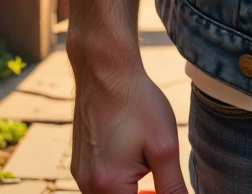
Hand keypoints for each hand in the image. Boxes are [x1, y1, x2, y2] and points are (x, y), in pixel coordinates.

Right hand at [70, 54, 187, 193]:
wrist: (105, 70)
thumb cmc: (136, 103)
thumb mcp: (164, 147)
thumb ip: (172, 187)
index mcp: (108, 186)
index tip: (165, 184)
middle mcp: (88, 186)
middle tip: (159, 180)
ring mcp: (80, 174)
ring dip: (129, 190)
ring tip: (147, 163)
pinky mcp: (79, 163)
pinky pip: (98, 186)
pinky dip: (118, 182)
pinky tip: (132, 156)